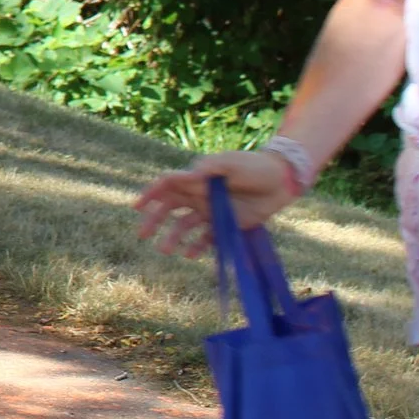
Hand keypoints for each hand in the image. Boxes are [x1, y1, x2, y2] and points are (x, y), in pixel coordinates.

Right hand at [132, 151, 298, 257]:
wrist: (280, 181)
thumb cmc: (253, 167)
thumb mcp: (229, 164)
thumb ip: (206, 170)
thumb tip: (180, 176)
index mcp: (195, 179)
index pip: (166, 186)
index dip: (150, 195)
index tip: (138, 207)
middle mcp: (198, 196)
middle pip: (169, 208)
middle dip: (153, 220)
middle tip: (142, 235)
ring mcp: (211, 212)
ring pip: (184, 226)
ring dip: (173, 237)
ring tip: (166, 250)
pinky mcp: (226, 226)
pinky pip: (207, 239)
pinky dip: (197, 247)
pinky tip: (191, 254)